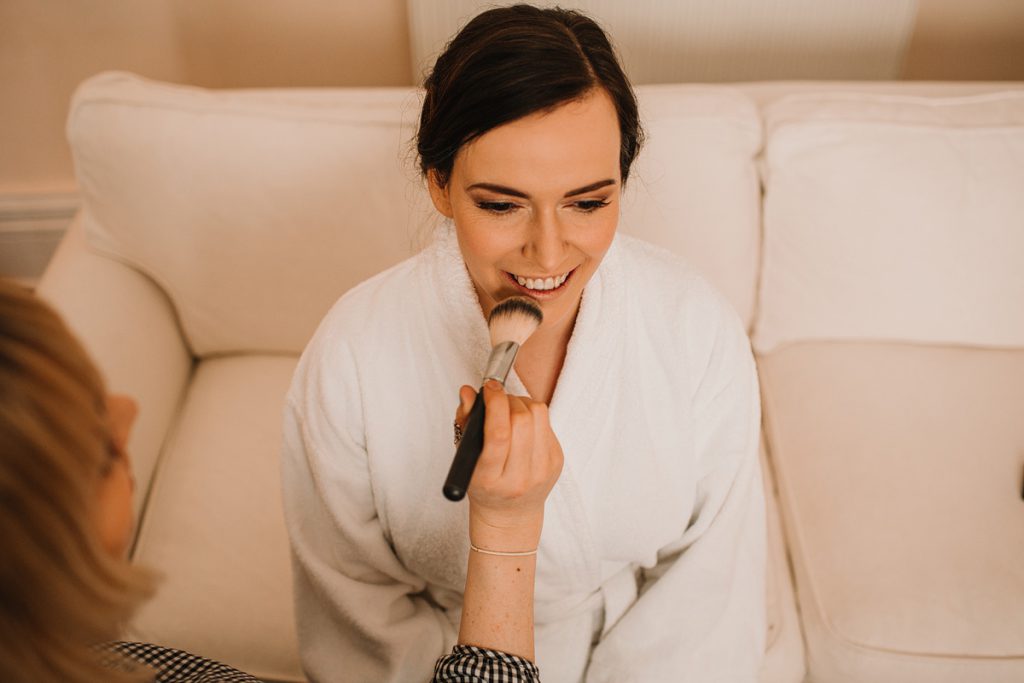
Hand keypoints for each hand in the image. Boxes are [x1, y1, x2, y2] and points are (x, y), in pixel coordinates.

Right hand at [454, 381, 563, 549]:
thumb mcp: (466, 458)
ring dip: (522, 402)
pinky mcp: (557, 461)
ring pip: (538, 415)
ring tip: (509, 409)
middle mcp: (519, 478)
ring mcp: (542, 471)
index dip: (494, 404)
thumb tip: (470, 393)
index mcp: (490, 479)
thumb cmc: (484, 484)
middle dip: (507, 400)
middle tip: (497, 399)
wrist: (510, 515)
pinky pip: (547, 422)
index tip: (488, 388)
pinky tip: (522, 424)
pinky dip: (533, 415)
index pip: (499, 435)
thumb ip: (465, 422)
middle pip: (522, 421)